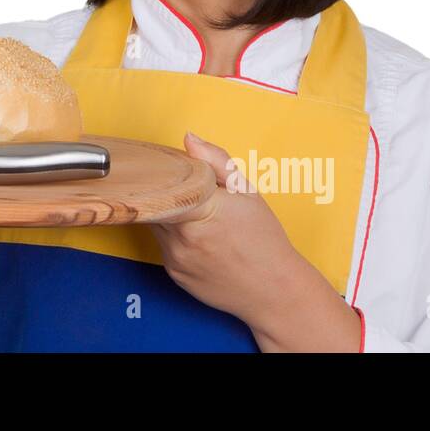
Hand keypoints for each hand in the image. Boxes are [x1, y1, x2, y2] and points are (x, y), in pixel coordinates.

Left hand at [150, 132, 361, 350]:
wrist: (274, 291)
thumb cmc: (264, 239)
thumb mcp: (248, 192)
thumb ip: (217, 162)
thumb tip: (189, 139)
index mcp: (202, 209)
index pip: (161, 181)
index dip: (160, 170)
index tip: (163, 164)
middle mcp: (183, 236)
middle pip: (155, 200)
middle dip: (165, 190)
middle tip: (183, 187)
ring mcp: (175, 257)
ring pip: (156, 222)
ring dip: (167, 214)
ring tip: (196, 214)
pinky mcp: (173, 273)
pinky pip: (163, 245)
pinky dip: (174, 237)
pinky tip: (198, 238)